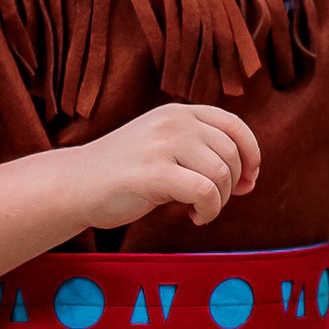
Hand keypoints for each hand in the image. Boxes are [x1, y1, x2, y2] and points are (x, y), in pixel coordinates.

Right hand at [60, 101, 261, 230]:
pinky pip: (205, 192)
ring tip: (198, 210)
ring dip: (219, 201)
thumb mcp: (165, 145)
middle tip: (211, 203)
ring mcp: (162, 144)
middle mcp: (173, 121)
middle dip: (232, 185)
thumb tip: (249, 177)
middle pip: (232, 154)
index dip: (251, 155)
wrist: (76, 184)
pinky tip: (192, 217)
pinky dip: (208, 211)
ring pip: (221, 174)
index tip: (248, 182)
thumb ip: (201, 149)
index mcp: (178, 112)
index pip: (235, 126)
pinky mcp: (153, 172)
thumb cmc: (125, 172)